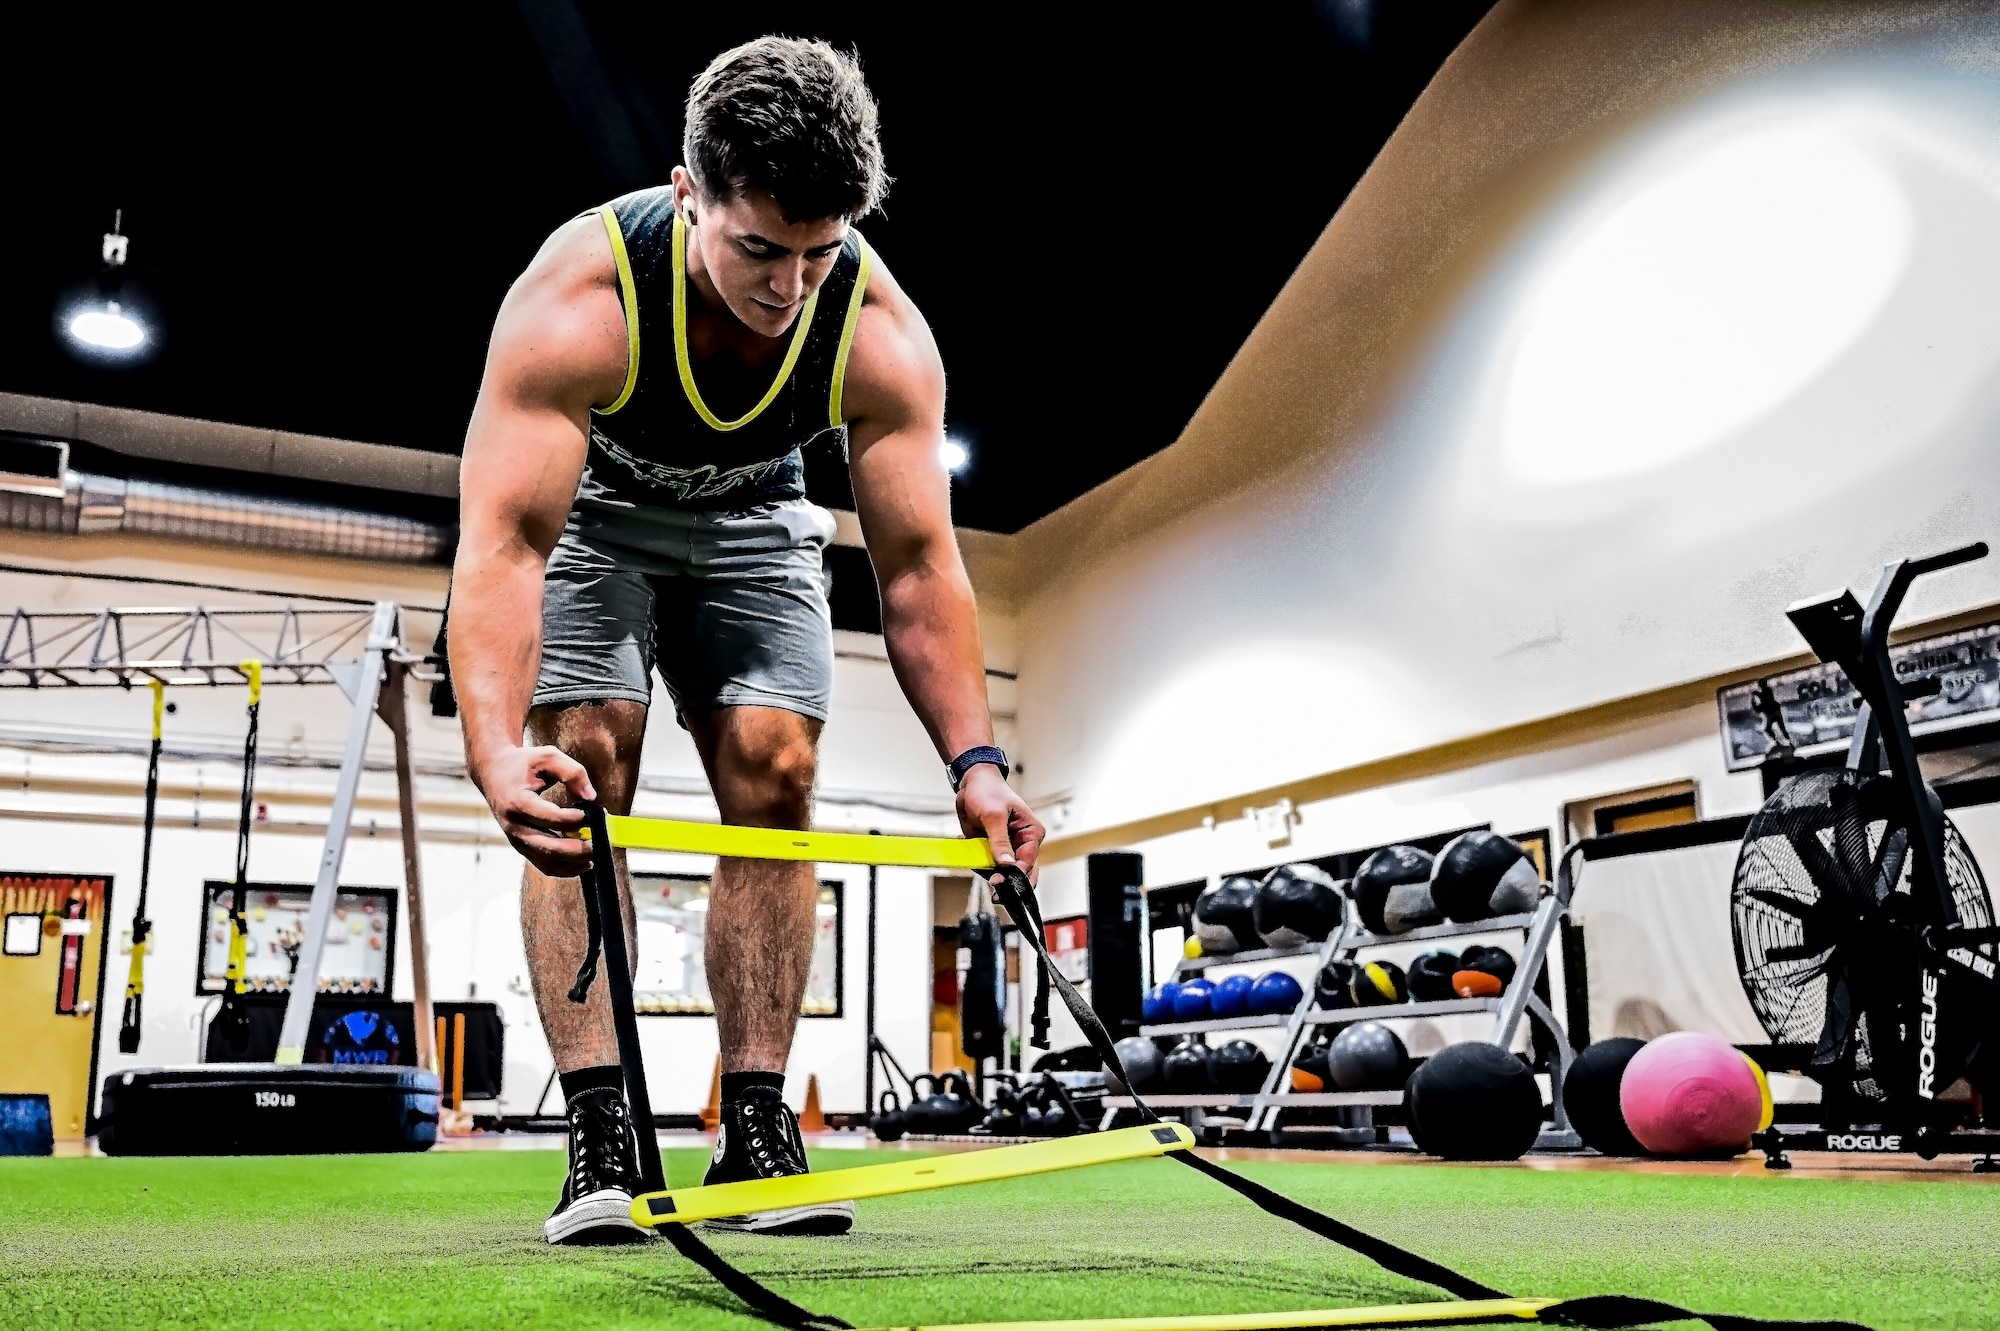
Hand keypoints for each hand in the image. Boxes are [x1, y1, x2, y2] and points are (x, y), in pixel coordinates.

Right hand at [472, 743, 596, 876]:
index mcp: (518, 802)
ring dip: (573, 862)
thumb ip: (572, 772)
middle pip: (549, 847)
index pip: (551, 818)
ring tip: (594, 854)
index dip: (576, 819)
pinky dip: (565, 868)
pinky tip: (583, 861)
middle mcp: (514, 825)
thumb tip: (591, 796)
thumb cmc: (523, 763)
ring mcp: (515, 839)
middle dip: (578, 849)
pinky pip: (543, 864)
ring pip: (547, 861)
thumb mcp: (547, 757)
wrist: (494, 772)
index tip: (593, 814)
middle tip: (599, 844)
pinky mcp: (520, 846)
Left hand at [955, 765, 1043, 884]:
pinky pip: (988, 866)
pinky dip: (980, 865)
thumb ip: (999, 841)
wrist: (972, 782)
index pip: (1028, 860)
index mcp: (1031, 833)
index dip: (1015, 874)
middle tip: (996, 894)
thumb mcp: (994, 815)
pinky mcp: (992, 849)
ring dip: (990, 872)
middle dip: (1008, 882)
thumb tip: (1007, 864)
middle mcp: (1021, 842)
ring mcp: (1006, 847)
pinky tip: (972, 852)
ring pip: (1003, 872)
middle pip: (1020, 872)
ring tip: (978, 861)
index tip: (1001, 880)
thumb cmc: (989, 790)